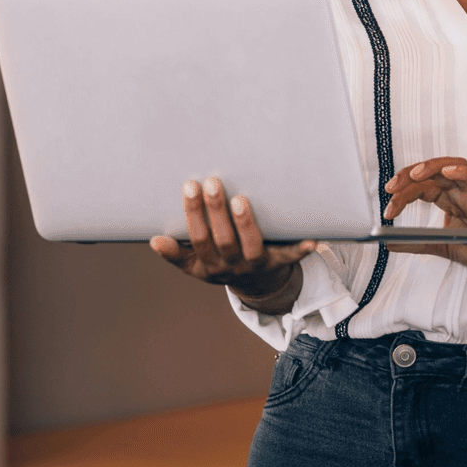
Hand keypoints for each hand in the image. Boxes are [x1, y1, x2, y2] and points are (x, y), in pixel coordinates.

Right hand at [149, 178, 316, 299]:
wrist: (257, 285)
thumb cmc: (221, 262)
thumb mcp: (196, 263)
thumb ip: (177, 252)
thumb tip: (154, 241)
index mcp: (209, 264)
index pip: (198, 239)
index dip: (193, 214)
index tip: (189, 186)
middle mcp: (232, 266)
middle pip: (223, 240)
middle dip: (216, 211)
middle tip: (212, 181)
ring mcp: (257, 264)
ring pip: (251, 246)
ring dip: (246, 223)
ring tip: (240, 199)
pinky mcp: (280, 261)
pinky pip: (291, 256)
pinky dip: (301, 249)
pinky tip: (312, 240)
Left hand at [383, 157, 466, 281]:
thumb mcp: (441, 246)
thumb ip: (416, 242)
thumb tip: (387, 243)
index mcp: (449, 199)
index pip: (422, 184)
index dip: (404, 190)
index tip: (388, 204)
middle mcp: (460, 191)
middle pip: (432, 173)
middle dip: (409, 177)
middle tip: (391, 188)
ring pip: (453, 166)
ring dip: (432, 167)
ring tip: (415, 175)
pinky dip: (462, 172)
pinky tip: (448, 172)